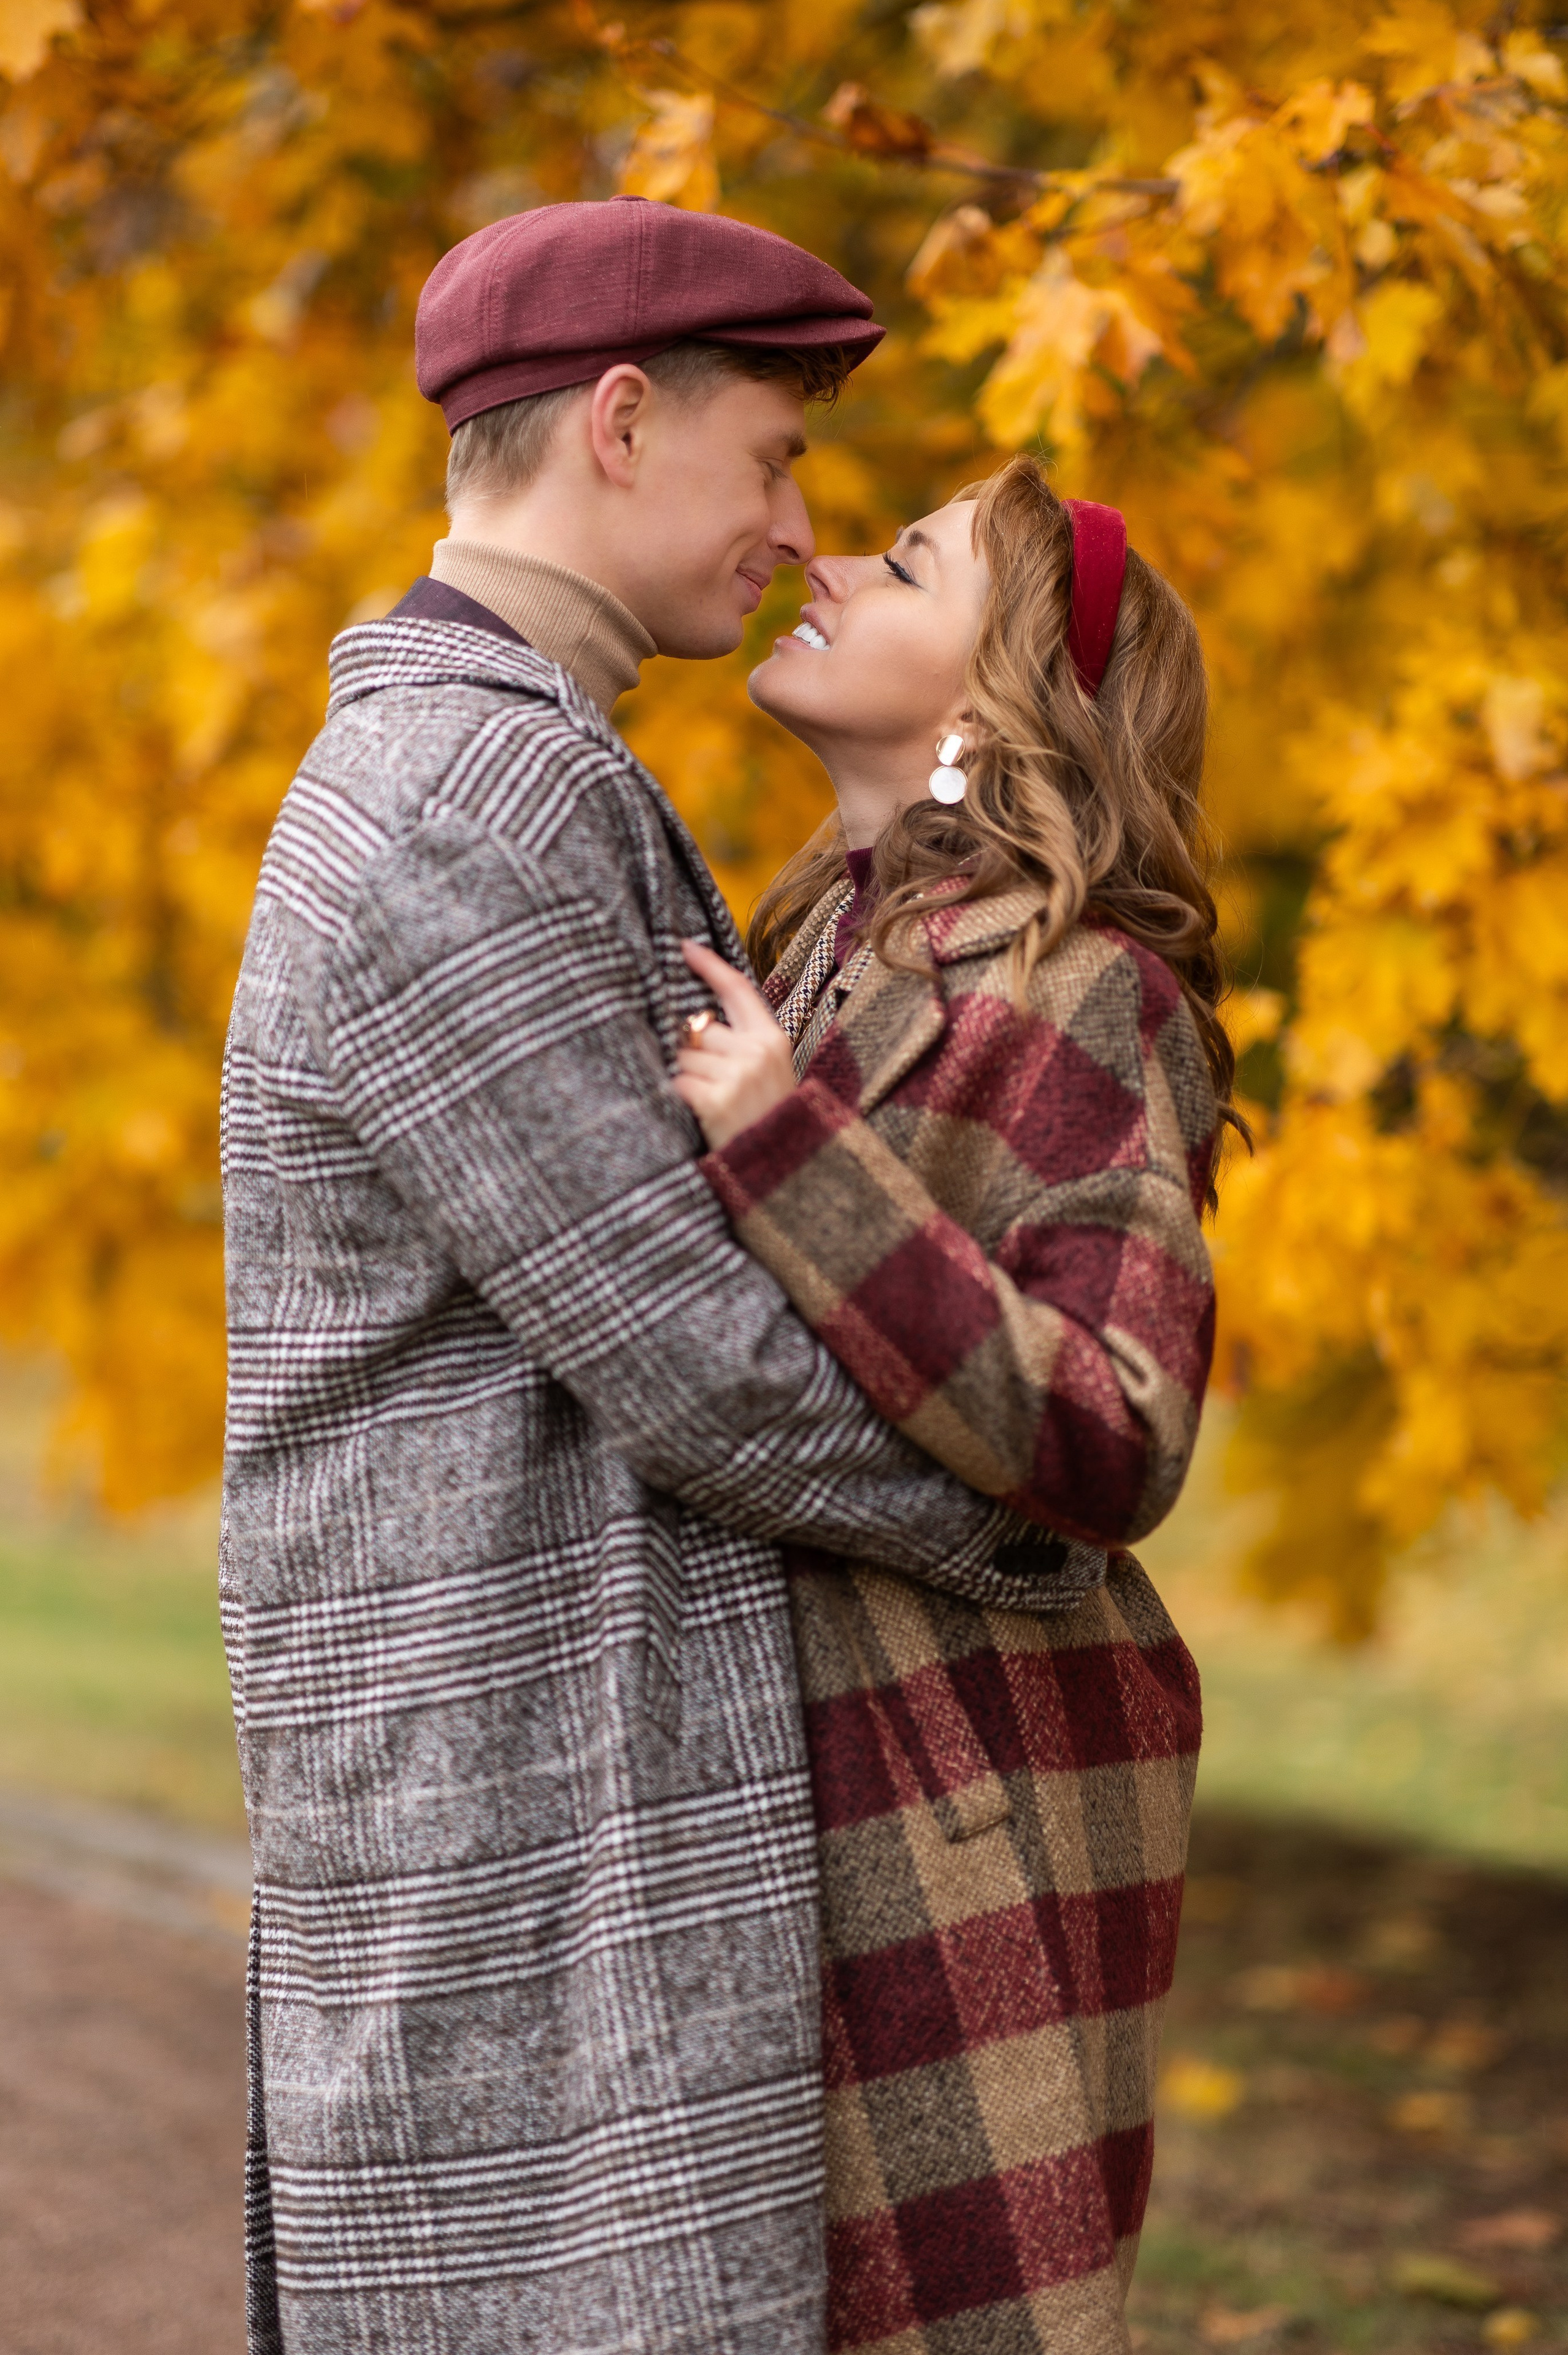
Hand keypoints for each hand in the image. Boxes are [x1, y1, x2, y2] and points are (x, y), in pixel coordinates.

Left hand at [672, 939, 796, 1149]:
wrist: (785, 1170)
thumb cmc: (772, 1119)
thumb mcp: (773, 1072)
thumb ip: (743, 1043)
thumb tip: (696, 1022)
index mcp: (773, 1039)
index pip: (738, 989)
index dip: (709, 965)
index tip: (683, 947)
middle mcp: (757, 1051)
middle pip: (700, 1029)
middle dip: (694, 1053)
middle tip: (714, 1083)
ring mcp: (738, 1075)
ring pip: (684, 1058)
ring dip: (687, 1078)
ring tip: (712, 1102)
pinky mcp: (717, 1099)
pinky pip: (679, 1083)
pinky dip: (682, 1097)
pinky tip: (702, 1113)